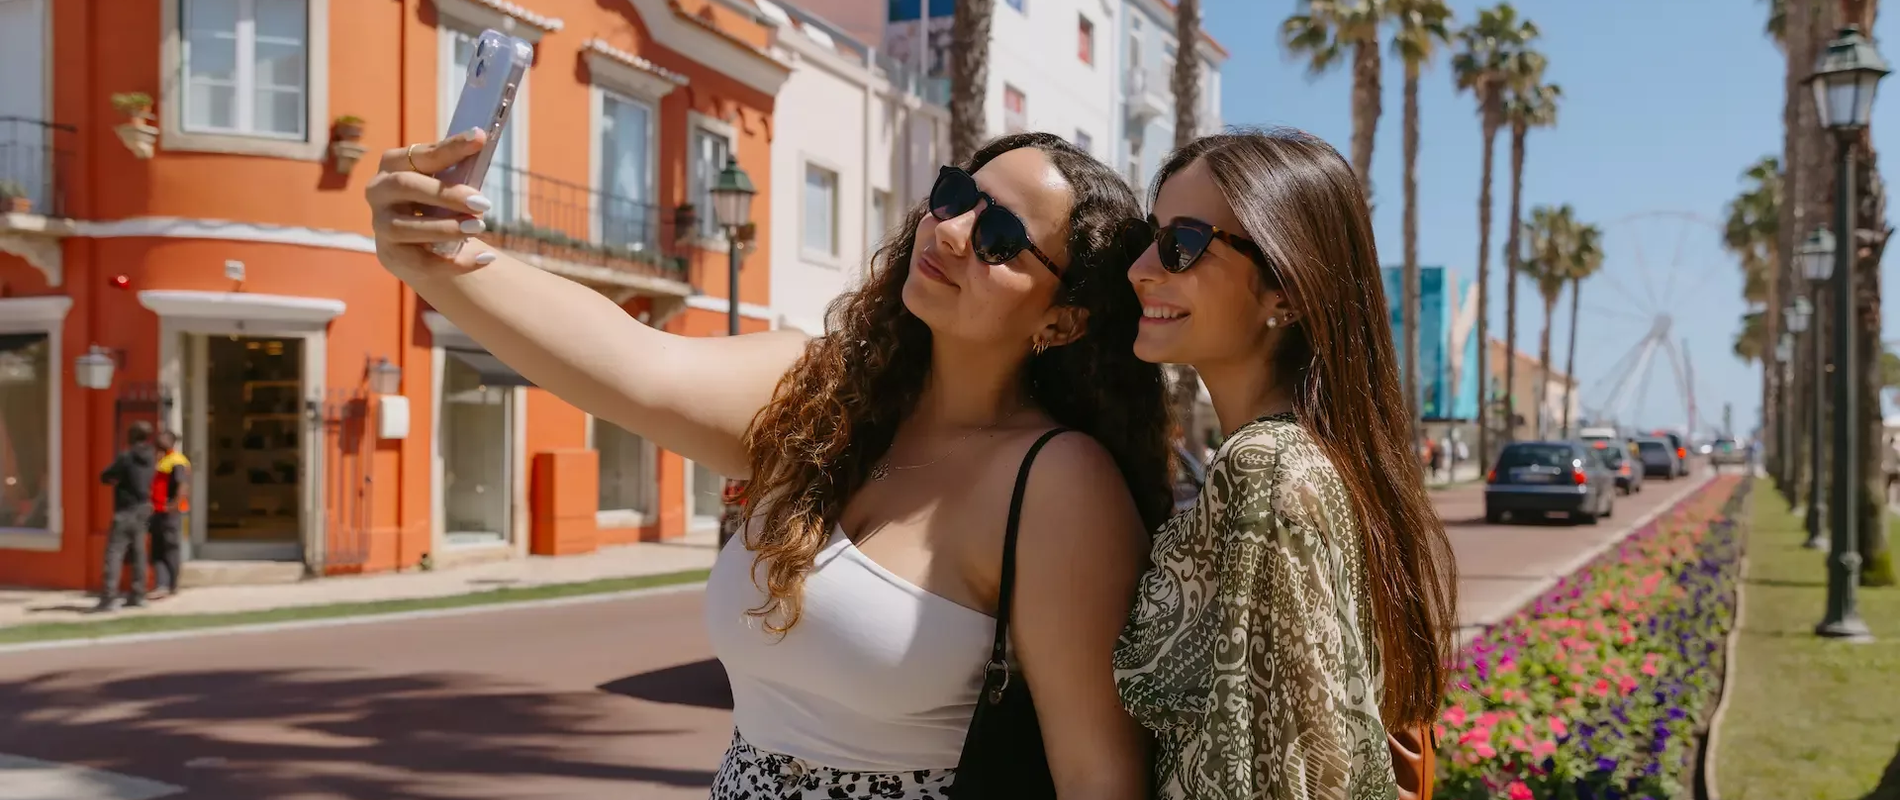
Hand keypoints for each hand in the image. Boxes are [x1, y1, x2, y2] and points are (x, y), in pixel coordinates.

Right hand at [365, 129, 499, 278]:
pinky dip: (454, 262)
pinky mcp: (391, 255)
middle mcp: (379, 191)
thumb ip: (460, 168)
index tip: (479, 138)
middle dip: (446, 194)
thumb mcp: (447, 182)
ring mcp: (381, 225)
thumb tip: (481, 140)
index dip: (450, 147)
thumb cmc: (437, 202)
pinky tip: (484, 258)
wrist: (425, 245)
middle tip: (483, 203)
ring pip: (406, 227)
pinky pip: (421, 262)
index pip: (421, 154)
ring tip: (479, 227)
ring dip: (446, 228)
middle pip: (406, 186)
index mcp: (393, 164)